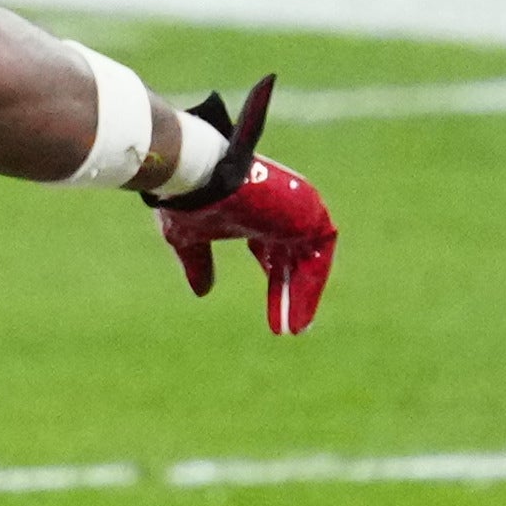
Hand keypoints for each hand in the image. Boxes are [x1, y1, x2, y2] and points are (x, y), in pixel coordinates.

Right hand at [154, 72, 337, 333]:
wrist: (196, 175)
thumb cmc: (188, 200)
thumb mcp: (189, 239)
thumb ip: (199, 263)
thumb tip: (202, 292)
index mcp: (256, 214)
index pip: (273, 252)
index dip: (276, 284)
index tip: (275, 319)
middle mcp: (281, 212)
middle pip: (292, 260)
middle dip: (290, 295)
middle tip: (288, 330)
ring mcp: (298, 212)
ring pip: (309, 262)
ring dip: (302, 297)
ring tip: (293, 330)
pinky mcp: (310, 214)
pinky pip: (318, 257)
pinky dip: (310, 286)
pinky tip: (298, 314)